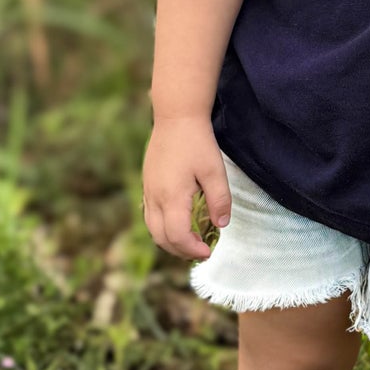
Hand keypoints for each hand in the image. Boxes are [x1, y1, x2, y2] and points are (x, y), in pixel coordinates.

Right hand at [141, 117, 231, 261]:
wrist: (176, 117)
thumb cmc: (197, 142)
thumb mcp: (214, 171)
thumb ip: (219, 200)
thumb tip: (221, 226)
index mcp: (171, 197)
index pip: (177, 236)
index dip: (192, 249)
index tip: (208, 251)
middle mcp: (154, 198)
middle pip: (161, 238)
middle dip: (181, 251)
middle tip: (202, 251)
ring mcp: (148, 191)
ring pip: (152, 229)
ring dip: (170, 241)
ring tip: (191, 242)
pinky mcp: (147, 185)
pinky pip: (150, 216)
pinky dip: (163, 228)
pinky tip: (179, 223)